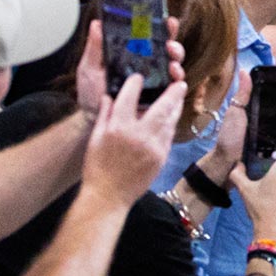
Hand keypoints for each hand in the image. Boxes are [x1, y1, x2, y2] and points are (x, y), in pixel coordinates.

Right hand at [79, 64, 191, 209]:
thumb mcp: (95, 139)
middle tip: (180, 82)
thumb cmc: (97, 168)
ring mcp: (153, 147)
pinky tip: (171, 119)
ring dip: (176, 107)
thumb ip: (104, 115)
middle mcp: (139, 134)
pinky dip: (171, 125)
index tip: (138, 77)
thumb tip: (108, 96)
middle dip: (173, 92)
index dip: (135, 83)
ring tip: (179, 97)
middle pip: (162, 106)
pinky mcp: (161, 158)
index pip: (129, 96)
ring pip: (170, 120)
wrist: (108, 197)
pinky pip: (169, 136)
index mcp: (118, 128)